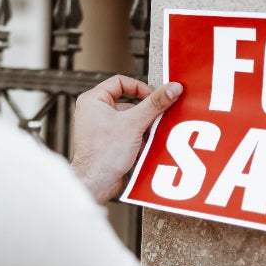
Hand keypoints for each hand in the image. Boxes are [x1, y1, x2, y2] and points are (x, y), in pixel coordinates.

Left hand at [71, 76, 182, 204]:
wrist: (96, 183)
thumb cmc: (103, 154)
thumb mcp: (134, 123)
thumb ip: (155, 104)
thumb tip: (172, 88)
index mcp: (93, 100)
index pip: (120, 82)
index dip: (140, 88)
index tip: (154, 97)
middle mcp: (95, 112)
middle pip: (129, 103)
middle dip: (145, 112)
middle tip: (158, 116)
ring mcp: (101, 128)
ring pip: (131, 120)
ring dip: (144, 127)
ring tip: (151, 134)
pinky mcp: (109, 143)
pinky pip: (129, 134)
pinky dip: (139, 139)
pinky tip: (145, 146)